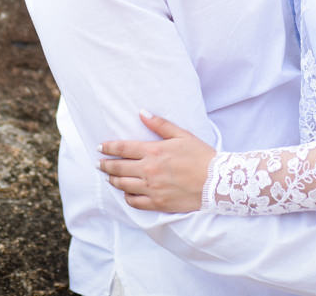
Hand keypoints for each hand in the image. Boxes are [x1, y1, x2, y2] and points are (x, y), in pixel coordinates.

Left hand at [98, 111, 215, 212]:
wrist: (217, 182)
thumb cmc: (201, 156)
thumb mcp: (182, 135)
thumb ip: (160, 124)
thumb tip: (142, 113)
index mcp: (154, 151)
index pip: (123, 148)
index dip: (108, 148)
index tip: (100, 147)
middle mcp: (149, 170)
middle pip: (118, 167)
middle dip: (105, 165)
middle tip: (98, 164)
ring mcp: (152, 188)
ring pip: (123, 185)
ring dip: (113, 180)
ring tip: (109, 177)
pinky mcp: (157, 203)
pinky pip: (134, 202)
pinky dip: (127, 197)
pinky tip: (126, 193)